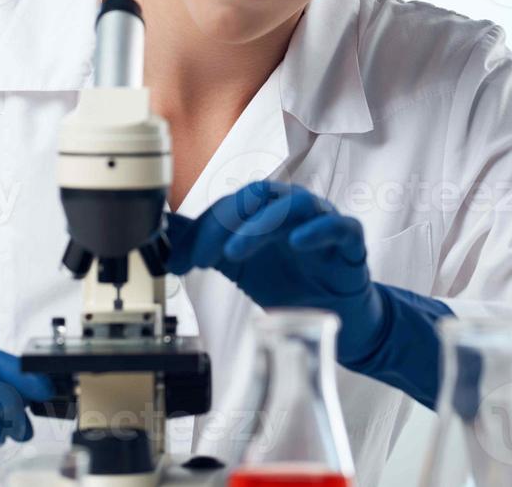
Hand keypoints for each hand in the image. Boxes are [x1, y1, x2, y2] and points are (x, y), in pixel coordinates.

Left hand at [166, 180, 386, 364]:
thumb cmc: (290, 282)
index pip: (229, 206)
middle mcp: (293, 209)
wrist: (336, 316)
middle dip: (223, 224)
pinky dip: (317, 229)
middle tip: (199, 258)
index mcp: (265, 211)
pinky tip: (296, 243)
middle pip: (258, 195)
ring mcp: (324, 220)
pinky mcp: (351, 240)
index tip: (176, 261)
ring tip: (233, 253)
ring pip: (294, 204)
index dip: (200, 230)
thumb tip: (160, 229)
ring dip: (260, 225)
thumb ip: (204, 244)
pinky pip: (338, 225)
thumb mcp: (237, 266)